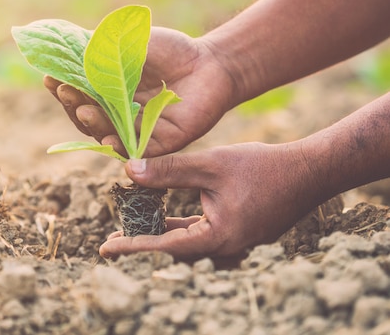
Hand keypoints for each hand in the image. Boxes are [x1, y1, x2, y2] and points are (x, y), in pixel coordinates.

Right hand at [44, 27, 237, 156]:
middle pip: (86, 117)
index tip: (48, 77)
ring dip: (91, 124)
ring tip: (84, 109)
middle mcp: (117, 115)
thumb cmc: (169, 50)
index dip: (62, 89)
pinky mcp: (157, 145)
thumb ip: (95, 49)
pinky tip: (106, 140)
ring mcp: (136, 132)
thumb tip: (59, 45)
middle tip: (64, 90)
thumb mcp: (125, 44)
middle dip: (72, 105)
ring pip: (105, 134)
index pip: (77, 96)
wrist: (211, 63)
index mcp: (107, 93)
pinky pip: (134, 152)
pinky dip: (119, 148)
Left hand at [99, 141, 328, 260]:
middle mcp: (225, 247)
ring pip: (186, 243)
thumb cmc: (262, 166)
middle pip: (173, 250)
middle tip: (111, 241)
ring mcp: (233, 242)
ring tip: (128, 231)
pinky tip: (161, 217)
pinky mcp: (237, 233)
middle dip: (142, 243)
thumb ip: (170, 169)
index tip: (106, 250)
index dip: (133, 247)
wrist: (308, 171)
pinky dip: (179, 226)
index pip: (165, 246)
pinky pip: (200, 234)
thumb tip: (130, 169)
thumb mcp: (211, 164)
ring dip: (159, 235)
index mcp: (219, 237)